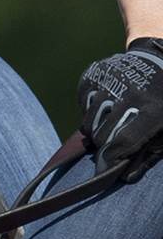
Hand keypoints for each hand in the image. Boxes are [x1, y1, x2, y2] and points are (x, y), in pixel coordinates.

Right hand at [79, 38, 162, 178]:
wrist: (158, 62)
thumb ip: (146, 155)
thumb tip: (124, 176)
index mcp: (152, 109)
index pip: (123, 141)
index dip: (113, 158)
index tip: (108, 166)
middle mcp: (129, 92)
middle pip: (102, 133)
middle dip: (105, 144)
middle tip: (113, 143)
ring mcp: (109, 79)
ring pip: (89, 120)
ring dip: (97, 127)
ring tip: (111, 121)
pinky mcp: (94, 72)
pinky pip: (83, 102)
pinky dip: (90, 108)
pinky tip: (105, 104)